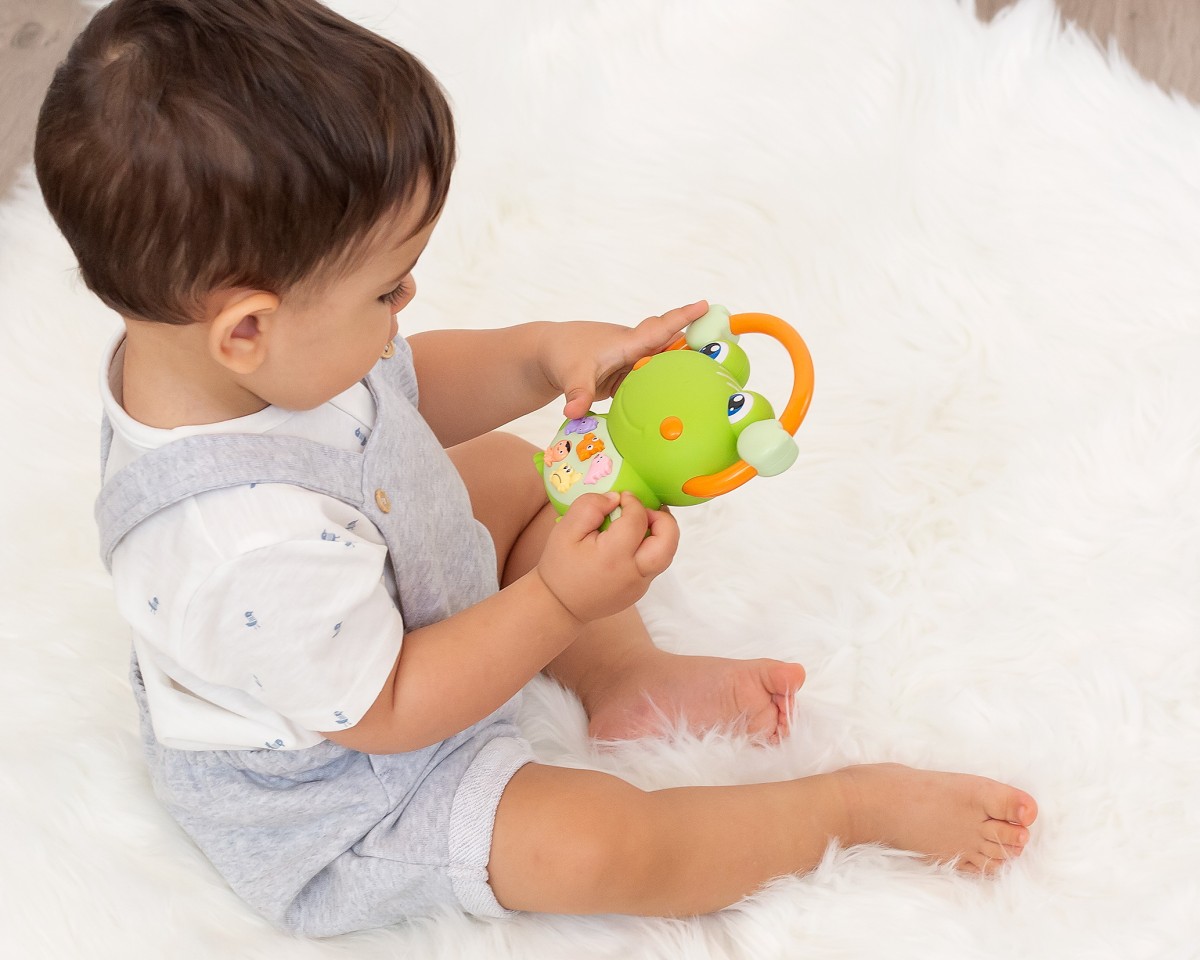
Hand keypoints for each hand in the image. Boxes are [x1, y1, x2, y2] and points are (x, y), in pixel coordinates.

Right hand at [536, 491, 678, 622]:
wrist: (560, 606)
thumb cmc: (560, 567)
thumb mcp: (565, 531)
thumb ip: (589, 507)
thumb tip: (615, 498)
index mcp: (612, 557)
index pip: (637, 521)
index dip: (633, 502)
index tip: (623, 497)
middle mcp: (632, 573)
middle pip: (668, 541)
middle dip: (663, 519)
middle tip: (646, 510)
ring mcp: (639, 585)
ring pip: (667, 554)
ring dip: (661, 533)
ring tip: (643, 522)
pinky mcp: (640, 590)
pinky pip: (655, 564)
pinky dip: (651, 547)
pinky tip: (632, 541)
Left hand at [540, 300, 709, 419]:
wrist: (549, 354)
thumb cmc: (562, 355)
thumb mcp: (570, 375)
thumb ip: (577, 394)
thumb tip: (573, 413)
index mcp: (628, 342)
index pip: (661, 328)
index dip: (683, 318)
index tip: (705, 305)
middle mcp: (636, 349)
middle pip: (673, 345)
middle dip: (699, 343)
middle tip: (731, 341)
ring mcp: (634, 363)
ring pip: (666, 364)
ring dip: (688, 367)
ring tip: (721, 375)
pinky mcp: (629, 377)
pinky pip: (654, 380)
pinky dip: (668, 386)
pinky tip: (685, 401)